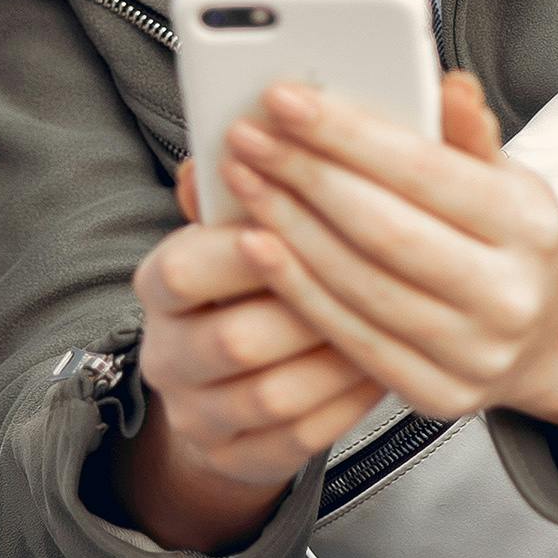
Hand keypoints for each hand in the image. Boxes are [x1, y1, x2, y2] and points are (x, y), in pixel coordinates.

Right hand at [124, 152, 389, 553]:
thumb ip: (291, 165)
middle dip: (308, 308)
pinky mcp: (239, 457)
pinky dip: (347, 400)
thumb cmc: (260, 280)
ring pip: (272, 393)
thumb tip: (323, 100)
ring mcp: (199, 412)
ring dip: (336, 356)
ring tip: (395, 321)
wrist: (235, 387)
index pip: (183, 263)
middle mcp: (168, 350)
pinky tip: (383, 363)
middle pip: (233, 337)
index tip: (307, 221)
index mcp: (163, 281)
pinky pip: (300, 437)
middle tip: (378, 280)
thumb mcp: (260, 218)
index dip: (245, 244)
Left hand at [219, 74, 557, 455]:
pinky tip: (256, 246)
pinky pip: (349, 337)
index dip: (347, 134)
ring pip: (358, 285)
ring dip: (287, 228)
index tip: (284, 100)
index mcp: (531, 225)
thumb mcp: (504, 175)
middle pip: (383, 229)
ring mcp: (475, 353)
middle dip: (304, 176)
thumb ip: (467, 134)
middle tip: (247, 138)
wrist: (548, 334)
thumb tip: (447, 86)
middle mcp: (510, 295)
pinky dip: (295, 288)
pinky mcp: (437, 394)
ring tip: (243, 181)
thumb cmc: (508, 238)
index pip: (426, 170)